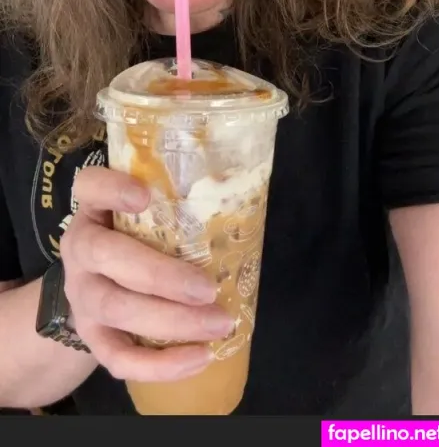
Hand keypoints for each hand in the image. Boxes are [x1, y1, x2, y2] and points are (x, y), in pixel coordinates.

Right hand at [60, 167, 233, 382]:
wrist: (98, 286)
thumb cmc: (138, 239)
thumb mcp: (148, 214)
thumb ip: (179, 206)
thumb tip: (246, 201)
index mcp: (95, 209)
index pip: (90, 186)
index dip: (112, 188)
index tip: (145, 196)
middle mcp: (80, 249)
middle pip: (106, 256)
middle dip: (161, 275)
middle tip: (208, 289)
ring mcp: (81, 296)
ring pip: (115, 308)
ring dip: (171, 320)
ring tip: (219, 324)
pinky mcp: (91, 337)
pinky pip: (117, 358)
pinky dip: (160, 364)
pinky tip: (200, 358)